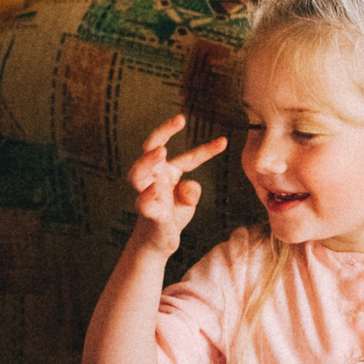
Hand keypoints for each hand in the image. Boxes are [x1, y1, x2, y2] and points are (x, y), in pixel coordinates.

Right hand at [126, 115, 226, 255]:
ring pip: (138, 173)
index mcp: (166, 172)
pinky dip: (149, 197)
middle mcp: (153, 178)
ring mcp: (147, 194)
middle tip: (180, 119)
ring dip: (148, 160)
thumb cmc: (171, 217)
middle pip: (151, 148)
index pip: (187, 158)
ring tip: (161, 151)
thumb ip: (191, 192)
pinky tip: (156, 190)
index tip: (224, 141)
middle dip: (163, 131)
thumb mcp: (187, 201)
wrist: (157, 243)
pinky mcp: (147, 212)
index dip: (206, 150)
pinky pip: (144, 203)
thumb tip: (186, 188)